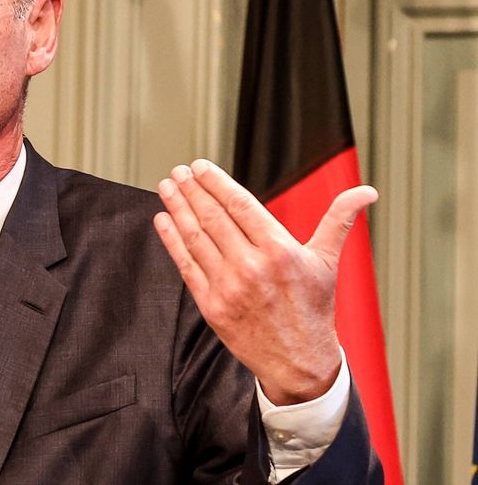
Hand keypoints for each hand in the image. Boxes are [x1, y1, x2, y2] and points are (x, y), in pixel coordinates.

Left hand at [152, 159, 376, 404]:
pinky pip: (186, 265)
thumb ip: (338, 220)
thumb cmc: (313, 309)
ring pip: (196, 237)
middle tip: (179, 171)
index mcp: (280, 250)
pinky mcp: (211, 306)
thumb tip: (366, 192)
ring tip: (167, 187)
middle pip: (213, 217)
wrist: (299, 362)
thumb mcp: (327, 261)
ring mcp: (229, 286)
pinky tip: (163, 220)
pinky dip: (171, 240)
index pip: (240, 204)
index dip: (215, 182)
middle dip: (192, 190)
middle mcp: (252, 266)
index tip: (200, 166)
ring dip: (177, 207)